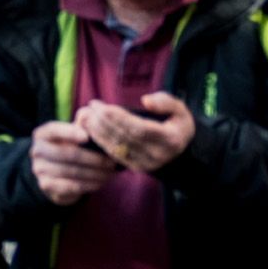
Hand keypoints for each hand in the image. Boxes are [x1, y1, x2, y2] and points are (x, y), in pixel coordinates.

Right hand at [28, 120, 117, 203]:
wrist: (52, 173)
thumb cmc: (67, 148)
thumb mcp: (71, 136)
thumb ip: (81, 126)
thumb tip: (92, 116)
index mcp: (42, 134)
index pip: (54, 130)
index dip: (69, 132)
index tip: (87, 137)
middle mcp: (37, 151)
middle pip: (67, 153)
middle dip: (93, 159)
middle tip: (111, 162)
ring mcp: (39, 169)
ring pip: (72, 171)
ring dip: (95, 173)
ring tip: (110, 173)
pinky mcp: (46, 185)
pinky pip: (71, 186)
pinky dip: (89, 185)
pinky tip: (100, 182)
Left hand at [84, 91, 198, 173]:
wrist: (180, 151)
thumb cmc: (177, 124)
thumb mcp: (179, 109)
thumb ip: (165, 102)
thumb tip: (145, 101)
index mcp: (170, 139)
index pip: (139, 129)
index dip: (119, 118)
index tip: (102, 106)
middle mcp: (158, 154)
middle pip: (125, 137)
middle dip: (104, 122)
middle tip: (91, 107)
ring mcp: (146, 164)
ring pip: (117, 146)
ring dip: (98, 131)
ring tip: (87, 115)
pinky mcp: (136, 167)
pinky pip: (114, 154)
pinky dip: (101, 141)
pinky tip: (91, 129)